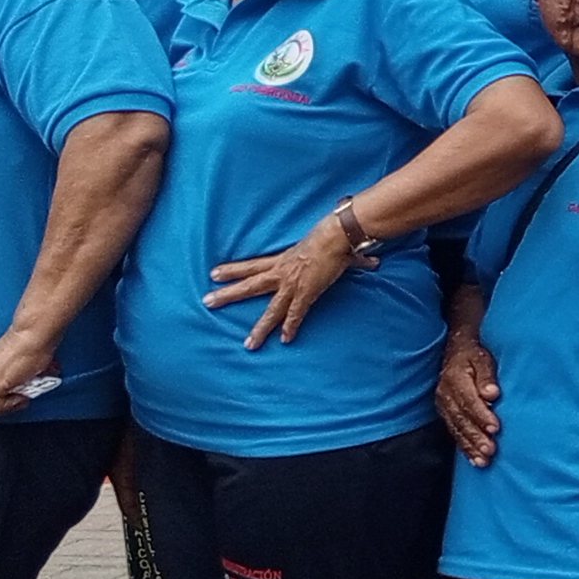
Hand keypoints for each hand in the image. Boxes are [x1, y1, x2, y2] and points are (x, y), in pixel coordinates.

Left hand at [201, 218, 361, 346]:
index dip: (233, 270)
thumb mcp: (331, 247)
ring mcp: (292, 284)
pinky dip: (290, 327)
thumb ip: (349, 258)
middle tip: (207, 301)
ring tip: (248, 343)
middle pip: (249, 284)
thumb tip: (371, 260)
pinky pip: (296, 314)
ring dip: (259, 327)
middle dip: (228, 293)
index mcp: (283, 260)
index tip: (213, 274)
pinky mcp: (306, 292)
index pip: (251, 265)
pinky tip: (284, 340)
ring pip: (270, 309)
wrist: (337, 235)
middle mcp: (282, 272)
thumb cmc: (333, 236)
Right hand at [437, 333, 502, 464]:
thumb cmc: (474, 356)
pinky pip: (454, 432)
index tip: (496, 427)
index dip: (482, 415)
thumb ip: (487, 376)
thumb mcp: (482, 358)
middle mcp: (446, 395)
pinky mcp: (445, 414)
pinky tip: (474, 459)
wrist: (455, 351)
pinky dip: (464, 447)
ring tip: (483, 460)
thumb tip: (492, 393)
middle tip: (490, 450)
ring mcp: (444, 406)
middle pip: (461, 419)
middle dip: (476, 436)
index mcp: (455, 379)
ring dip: (470, 446)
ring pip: (457, 429)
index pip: (469, 401)